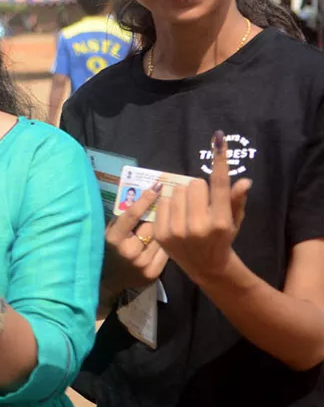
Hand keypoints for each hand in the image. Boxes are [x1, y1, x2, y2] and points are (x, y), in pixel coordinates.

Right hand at [102, 185, 166, 297]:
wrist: (109, 281)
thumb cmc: (109, 250)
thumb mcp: (109, 232)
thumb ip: (122, 219)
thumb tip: (141, 197)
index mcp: (114, 238)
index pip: (132, 215)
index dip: (145, 199)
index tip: (157, 186)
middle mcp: (128, 251)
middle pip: (151, 226)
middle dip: (158, 215)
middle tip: (168, 203)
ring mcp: (142, 263)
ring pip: (162, 238)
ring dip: (166, 230)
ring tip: (173, 221)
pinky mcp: (153, 273)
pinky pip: (166, 252)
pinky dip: (168, 245)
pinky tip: (170, 240)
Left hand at [154, 131, 250, 282]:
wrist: (205, 266)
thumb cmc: (222, 238)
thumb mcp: (234, 220)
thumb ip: (236, 200)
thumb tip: (244, 181)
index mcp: (220, 222)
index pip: (220, 185)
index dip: (219, 161)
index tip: (219, 140)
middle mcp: (198, 227)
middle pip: (193, 184)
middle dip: (198, 189)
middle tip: (202, 203)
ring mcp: (177, 231)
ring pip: (176, 191)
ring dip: (183, 197)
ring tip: (188, 211)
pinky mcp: (161, 234)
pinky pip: (162, 202)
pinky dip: (169, 205)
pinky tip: (177, 217)